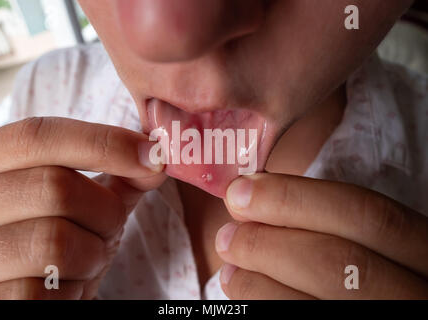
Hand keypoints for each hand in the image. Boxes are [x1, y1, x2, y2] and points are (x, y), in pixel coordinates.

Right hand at [0, 117, 164, 299]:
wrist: (27, 300)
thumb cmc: (57, 250)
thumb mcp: (88, 207)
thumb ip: (118, 178)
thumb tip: (155, 154)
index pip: (35, 137)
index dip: (101, 142)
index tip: (152, 156)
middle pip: (53, 187)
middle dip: (104, 213)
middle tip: (108, 231)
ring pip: (51, 242)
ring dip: (90, 256)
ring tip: (83, 264)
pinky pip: (33, 293)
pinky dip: (69, 292)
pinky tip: (63, 291)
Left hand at [217, 173, 427, 298]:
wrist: (380, 305)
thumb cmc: (372, 276)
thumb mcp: (377, 247)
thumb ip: (333, 224)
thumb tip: (253, 196)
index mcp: (425, 253)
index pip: (366, 214)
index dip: (295, 198)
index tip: (241, 190)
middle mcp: (419, 294)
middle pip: (339, 262)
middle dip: (269, 243)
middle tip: (227, 236)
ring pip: (319, 304)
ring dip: (258, 282)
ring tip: (229, 267)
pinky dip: (264, 306)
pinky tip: (244, 294)